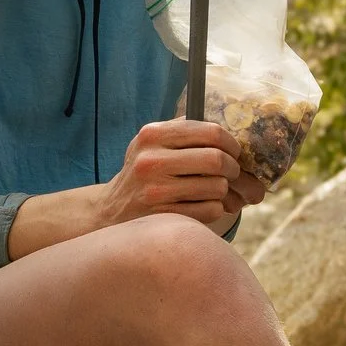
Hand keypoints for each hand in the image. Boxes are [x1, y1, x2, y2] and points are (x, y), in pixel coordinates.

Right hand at [97, 119, 266, 231]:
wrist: (111, 211)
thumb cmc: (143, 173)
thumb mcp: (151, 143)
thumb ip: (183, 129)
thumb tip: (230, 129)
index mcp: (152, 134)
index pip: (210, 132)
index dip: (232, 143)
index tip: (234, 152)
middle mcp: (151, 160)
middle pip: (217, 160)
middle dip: (233, 167)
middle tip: (232, 172)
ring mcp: (155, 190)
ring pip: (217, 187)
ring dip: (224, 190)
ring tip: (215, 190)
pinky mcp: (163, 216)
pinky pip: (211, 210)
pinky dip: (216, 208)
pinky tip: (204, 205)